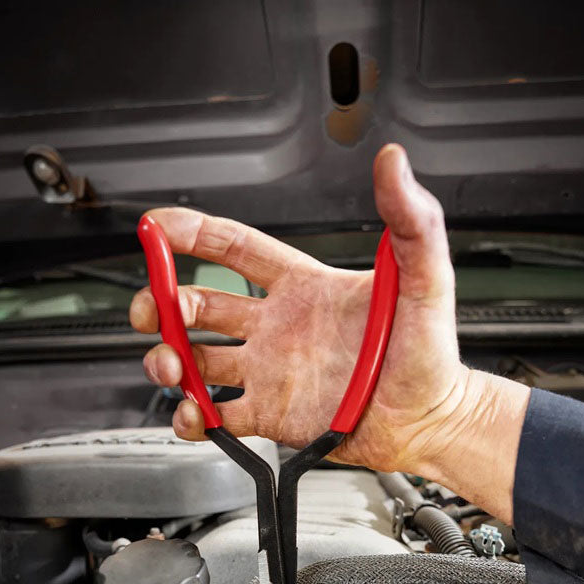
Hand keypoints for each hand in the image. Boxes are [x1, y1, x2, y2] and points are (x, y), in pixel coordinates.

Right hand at [130, 144, 528, 522]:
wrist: (432, 420)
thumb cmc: (431, 352)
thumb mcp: (424, 280)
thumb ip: (410, 221)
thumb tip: (395, 163)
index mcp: (303, 288)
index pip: (234, 249)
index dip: (191, 234)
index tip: (156, 228)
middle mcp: (278, 328)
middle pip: (200, 306)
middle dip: (164, 304)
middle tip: (152, 312)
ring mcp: (270, 373)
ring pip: (198, 362)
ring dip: (170, 360)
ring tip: (170, 367)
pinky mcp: (271, 415)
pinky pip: (218, 416)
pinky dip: (193, 418)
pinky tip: (193, 415)